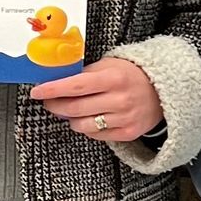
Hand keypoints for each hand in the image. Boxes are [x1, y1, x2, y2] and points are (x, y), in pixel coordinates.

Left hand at [29, 56, 163, 143]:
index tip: (37, 91)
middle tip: (48, 101)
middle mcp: (120, 100)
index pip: (75, 85)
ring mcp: (124, 119)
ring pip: (83, 125)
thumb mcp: (110, 65)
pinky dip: (87, 127)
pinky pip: (96, 135)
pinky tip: (89, 118)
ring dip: (70, 118)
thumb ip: (85, 73)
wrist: (163, 91)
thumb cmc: (132, 75)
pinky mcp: (127, 133)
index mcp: (113, 78)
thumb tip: (56, 80)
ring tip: (72, 110)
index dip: (53, 90)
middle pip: (75, 108)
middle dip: (55, 106)